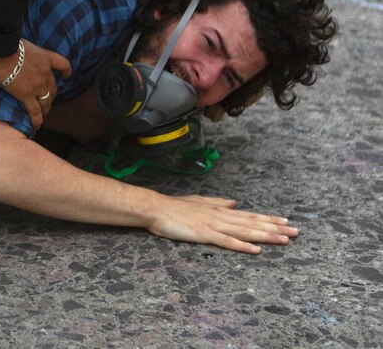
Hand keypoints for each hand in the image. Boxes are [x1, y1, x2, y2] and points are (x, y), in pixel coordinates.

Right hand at [0, 39, 71, 128]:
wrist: (3, 51)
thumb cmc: (8, 44)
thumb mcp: (24, 46)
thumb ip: (26, 54)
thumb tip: (17, 58)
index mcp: (46, 58)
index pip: (62, 64)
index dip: (66, 72)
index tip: (66, 76)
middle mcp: (45, 73)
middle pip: (53, 88)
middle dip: (52, 95)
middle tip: (48, 101)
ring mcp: (37, 85)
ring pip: (46, 101)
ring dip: (46, 108)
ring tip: (44, 114)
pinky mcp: (26, 95)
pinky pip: (35, 110)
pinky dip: (37, 119)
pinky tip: (37, 125)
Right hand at [146, 194, 298, 253]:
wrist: (155, 208)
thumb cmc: (174, 207)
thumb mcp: (198, 201)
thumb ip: (218, 202)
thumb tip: (235, 202)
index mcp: (220, 209)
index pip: (249, 215)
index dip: (269, 218)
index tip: (286, 221)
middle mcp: (221, 216)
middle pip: (253, 223)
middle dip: (276, 228)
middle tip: (296, 232)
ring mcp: (214, 225)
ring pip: (245, 232)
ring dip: (266, 236)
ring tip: (285, 240)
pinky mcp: (204, 234)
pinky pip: (227, 242)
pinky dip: (243, 246)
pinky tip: (256, 250)